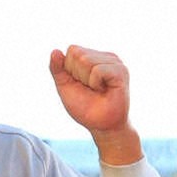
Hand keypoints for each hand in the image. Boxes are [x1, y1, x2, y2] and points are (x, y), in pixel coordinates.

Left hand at [49, 45, 140, 164]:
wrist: (102, 126)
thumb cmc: (85, 107)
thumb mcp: (65, 86)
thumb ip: (57, 69)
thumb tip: (55, 50)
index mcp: (92, 57)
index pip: (72, 50)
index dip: (70, 70)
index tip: (81, 84)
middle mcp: (105, 56)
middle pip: (77, 53)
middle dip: (77, 75)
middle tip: (90, 89)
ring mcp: (115, 62)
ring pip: (86, 60)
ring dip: (87, 81)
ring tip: (98, 90)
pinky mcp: (121, 71)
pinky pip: (97, 70)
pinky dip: (95, 83)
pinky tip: (104, 90)